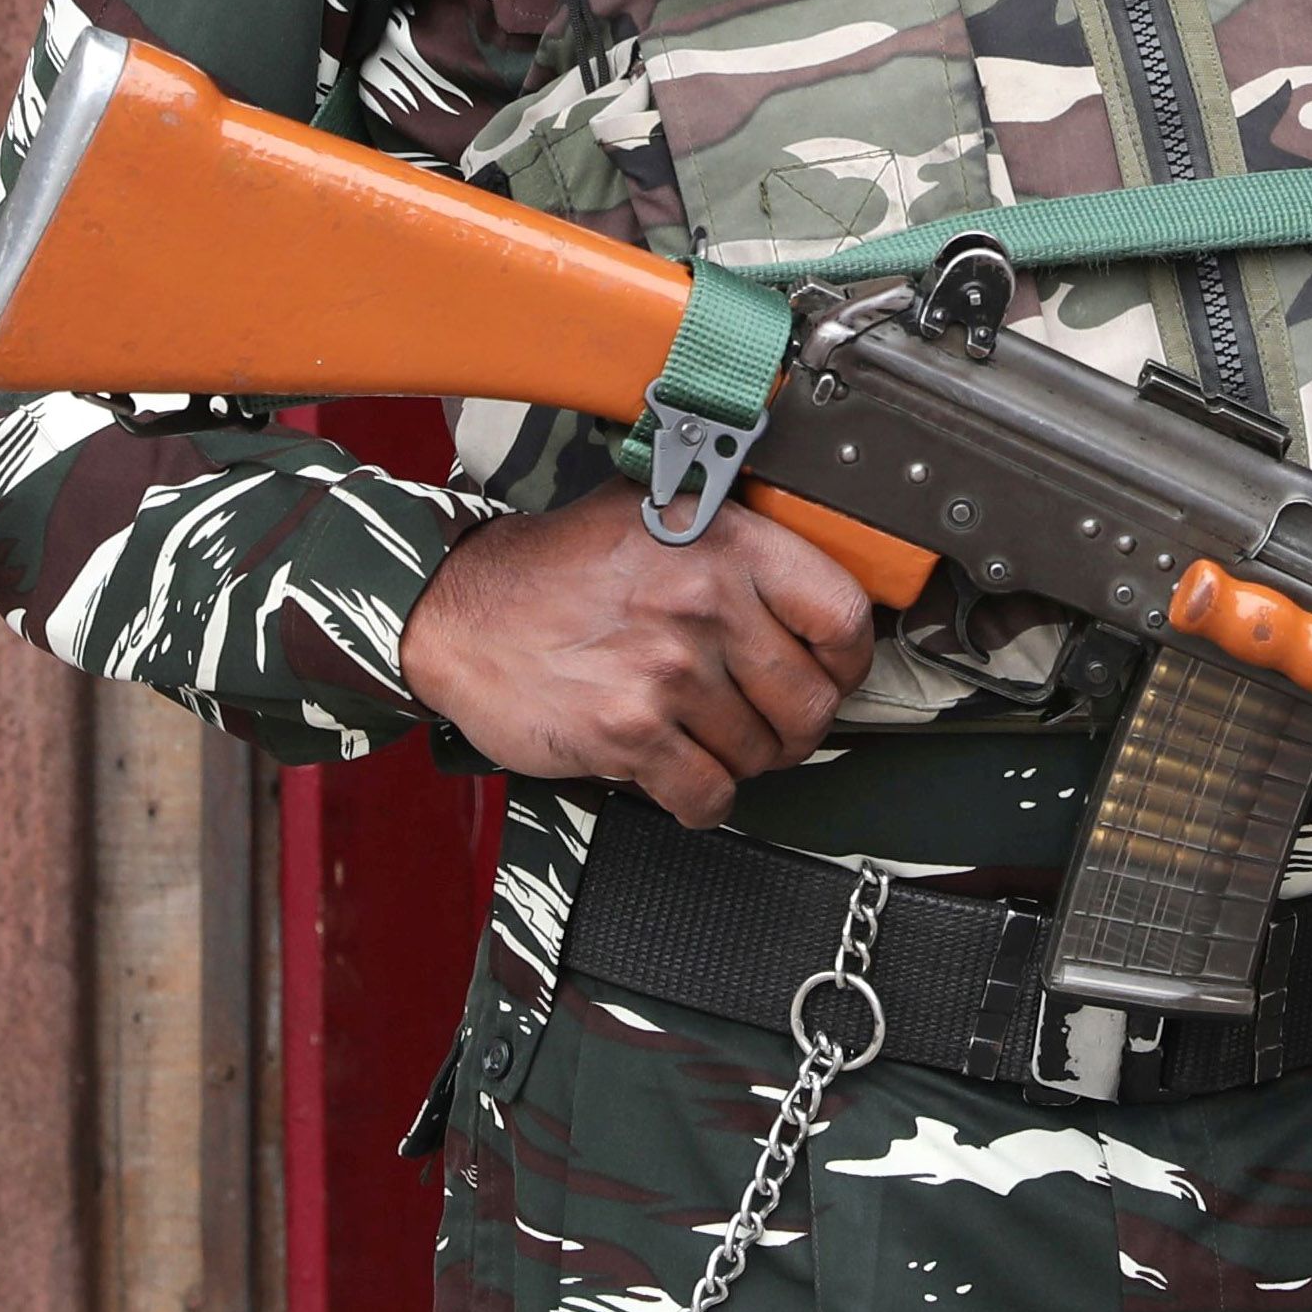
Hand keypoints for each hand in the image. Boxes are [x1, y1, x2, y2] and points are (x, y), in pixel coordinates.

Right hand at [402, 486, 881, 826]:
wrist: (463, 610)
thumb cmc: (560, 567)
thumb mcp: (660, 514)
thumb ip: (740, 546)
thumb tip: (817, 599)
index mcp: (727, 542)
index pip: (844, 617)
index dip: (848, 662)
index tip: (830, 675)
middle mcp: (705, 604)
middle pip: (811, 704)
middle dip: (793, 728)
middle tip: (763, 722)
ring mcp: (668, 672)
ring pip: (761, 756)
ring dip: (740, 761)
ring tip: (702, 735)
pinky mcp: (630, 733)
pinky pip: (709, 796)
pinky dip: (700, 798)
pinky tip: (677, 771)